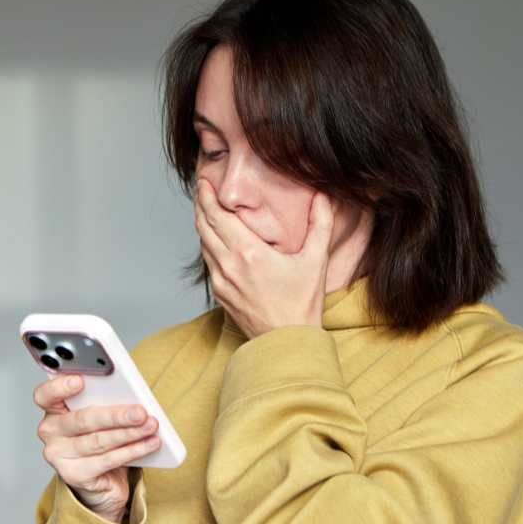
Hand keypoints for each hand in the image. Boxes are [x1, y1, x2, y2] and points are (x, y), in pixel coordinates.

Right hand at [34, 374, 160, 523]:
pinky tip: (149, 443)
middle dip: (115, 416)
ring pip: (98, 441)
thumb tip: (130, 397)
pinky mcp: (74, 475)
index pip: (45, 395)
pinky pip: (107, 460)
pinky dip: (132, 451)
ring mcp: (59, 456)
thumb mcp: (98, 417)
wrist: (101, 481)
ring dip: (129, 433)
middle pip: (82, 420)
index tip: (80, 380)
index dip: (60, 387)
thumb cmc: (99, 439)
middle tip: (140, 412)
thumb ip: (103, 402)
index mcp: (53, 409)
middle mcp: (50, 432)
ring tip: (151, 426)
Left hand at [194, 179, 333, 338]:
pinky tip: (214, 237)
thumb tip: (322, 196)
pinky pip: (208, 261)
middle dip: (200, 204)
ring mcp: (221, 280)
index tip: (204, 181)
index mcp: (249, 253)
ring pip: (203, 243)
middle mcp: (229, 265)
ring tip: (205, 207)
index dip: (207, 197)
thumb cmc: (302, 304)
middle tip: (202, 188)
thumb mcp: (315, 261)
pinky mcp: (219, 292)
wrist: (286, 342)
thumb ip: (320, 224)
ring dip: (202, 223)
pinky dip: (207, 244)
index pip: (218, 216)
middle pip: (203, 226)